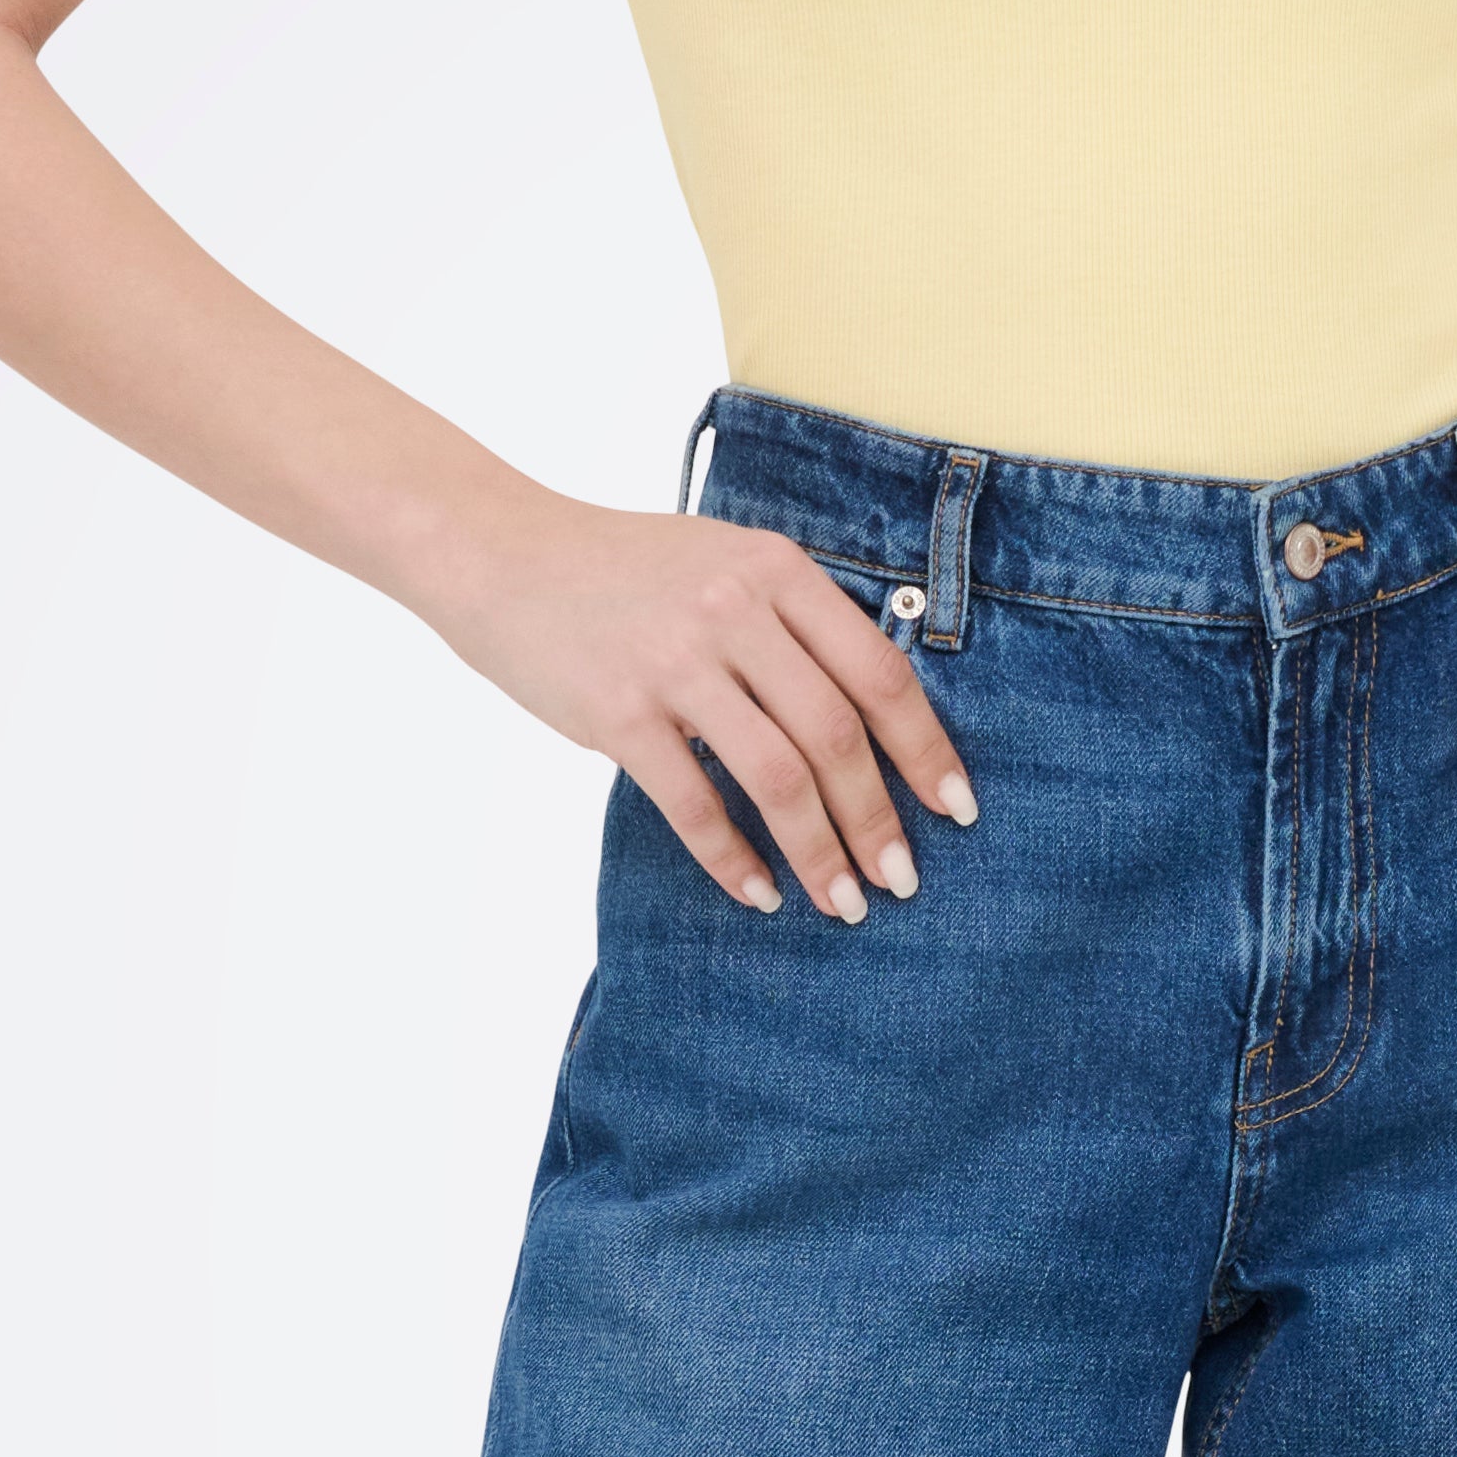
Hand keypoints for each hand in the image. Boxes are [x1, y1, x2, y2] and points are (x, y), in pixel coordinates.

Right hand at [427, 493, 977, 917]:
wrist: (501, 554)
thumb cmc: (623, 570)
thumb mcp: (723, 561)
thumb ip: (792, 621)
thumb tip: (869, 714)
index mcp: (776, 571)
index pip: (877, 673)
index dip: (925, 750)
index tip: (956, 809)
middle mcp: (733, 611)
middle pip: (836, 736)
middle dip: (880, 820)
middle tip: (902, 880)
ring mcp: (675, 662)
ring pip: (778, 777)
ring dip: (819, 852)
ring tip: (841, 902)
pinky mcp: (618, 712)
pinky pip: (693, 804)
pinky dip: (733, 858)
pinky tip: (757, 894)